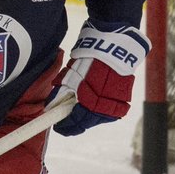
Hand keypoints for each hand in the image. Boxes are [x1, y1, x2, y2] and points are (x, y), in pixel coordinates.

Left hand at [48, 20, 149, 135]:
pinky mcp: (124, 100)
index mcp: (89, 103)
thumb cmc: (89, 58)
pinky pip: (108, 111)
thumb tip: (51, 107)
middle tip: (66, 121)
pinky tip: (92, 106)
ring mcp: (116, 105)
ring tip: (78, 111)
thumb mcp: (70, 75)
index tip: (59, 127)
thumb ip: (61, 94)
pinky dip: (99, 110)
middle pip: (86, 123)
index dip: (65, 126)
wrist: (114, 46)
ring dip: (87, 117)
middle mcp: (104, 108)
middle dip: (75, 123)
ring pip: (98, 118)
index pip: (75, 122)